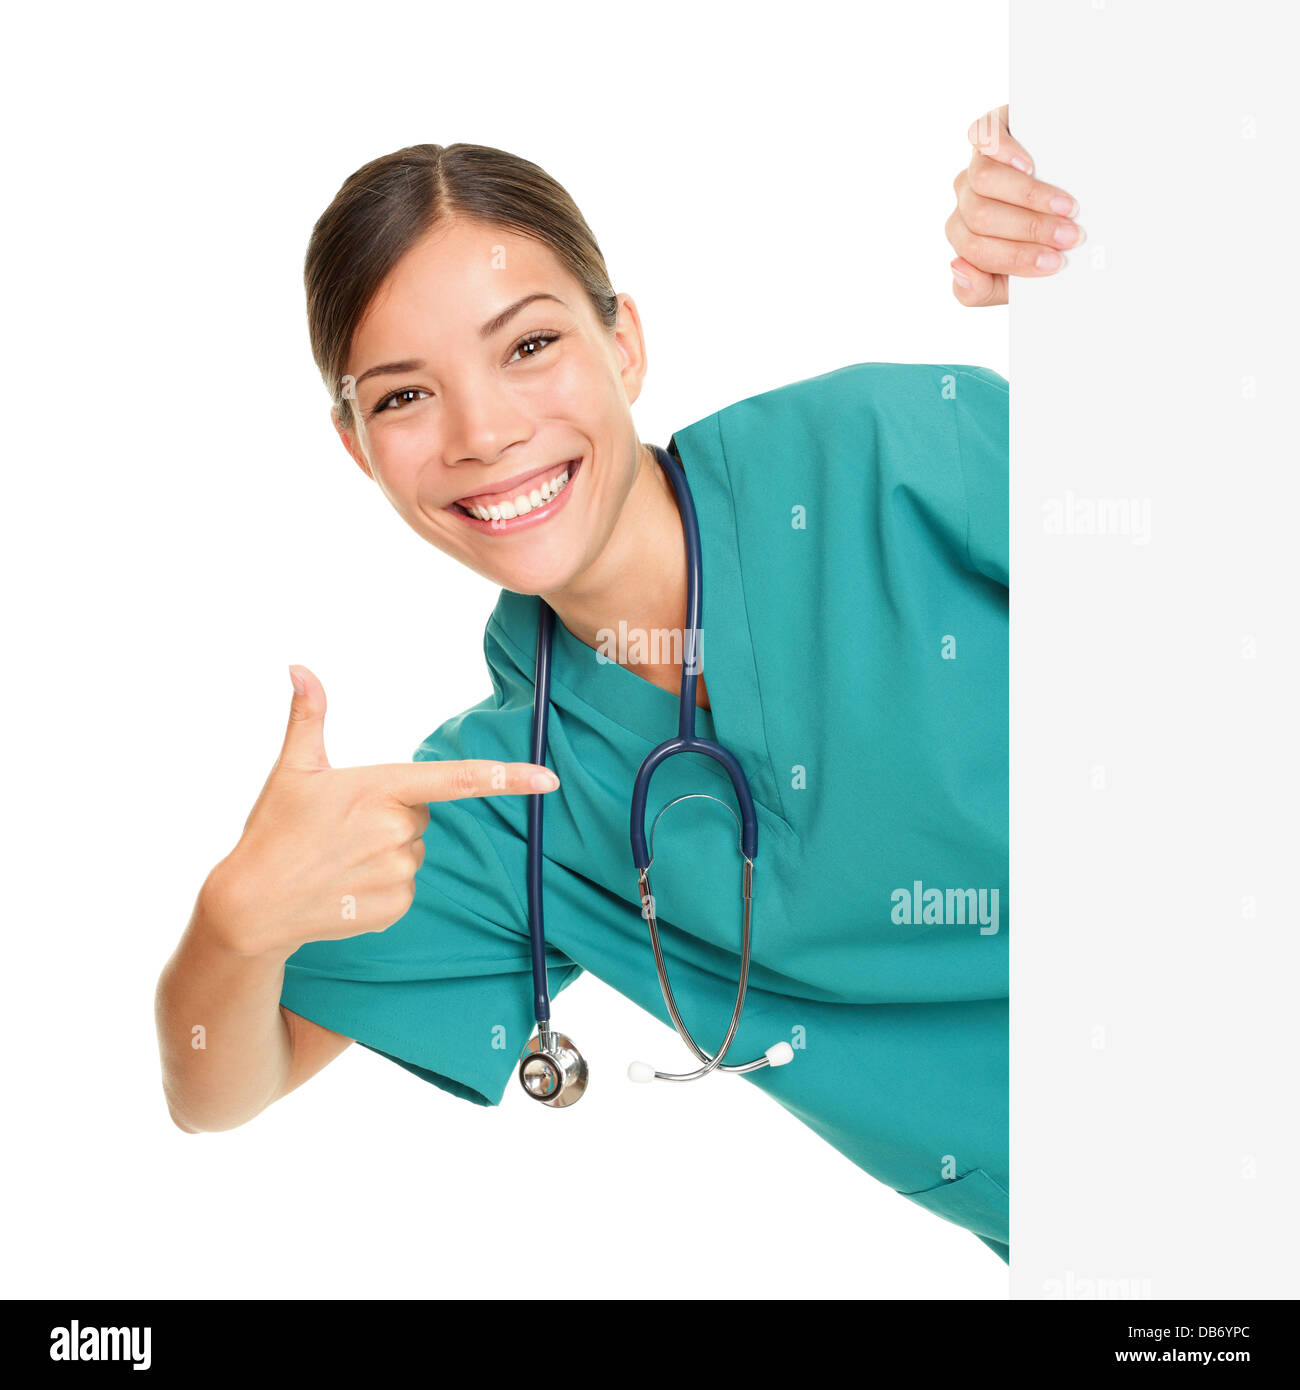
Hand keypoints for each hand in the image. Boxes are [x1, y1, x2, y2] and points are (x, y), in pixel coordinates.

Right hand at [199, 664, 559, 959]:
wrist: (252, 906)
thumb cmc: (273, 831)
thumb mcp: (292, 769)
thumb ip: (308, 716)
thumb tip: (299, 667)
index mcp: (379, 788)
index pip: (457, 778)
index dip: (508, 778)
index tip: (548, 779)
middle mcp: (396, 830)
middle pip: (421, 815)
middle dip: (392, 817)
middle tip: (344, 828)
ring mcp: (398, 872)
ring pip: (413, 851)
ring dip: (386, 853)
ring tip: (340, 860)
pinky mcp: (396, 907)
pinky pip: (406, 886)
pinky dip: (381, 886)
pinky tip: (346, 887)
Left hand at [947, 103, 1083, 306]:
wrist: (1062, 186)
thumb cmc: (1038, 240)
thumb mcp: (1008, 279)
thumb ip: (978, 290)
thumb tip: (956, 268)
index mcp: (965, 238)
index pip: (978, 252)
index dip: (1018, 258)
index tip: (1055, 263)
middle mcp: (965, 202)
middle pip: (983, 217)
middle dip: (1032, 229)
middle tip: (1070, 236)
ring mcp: (974, 166)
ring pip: (984, 181)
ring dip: (1030, 196)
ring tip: (1066, 206)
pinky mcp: (987, 132)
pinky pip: (981, 138)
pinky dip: (1004, 151)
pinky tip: (1029, 164)